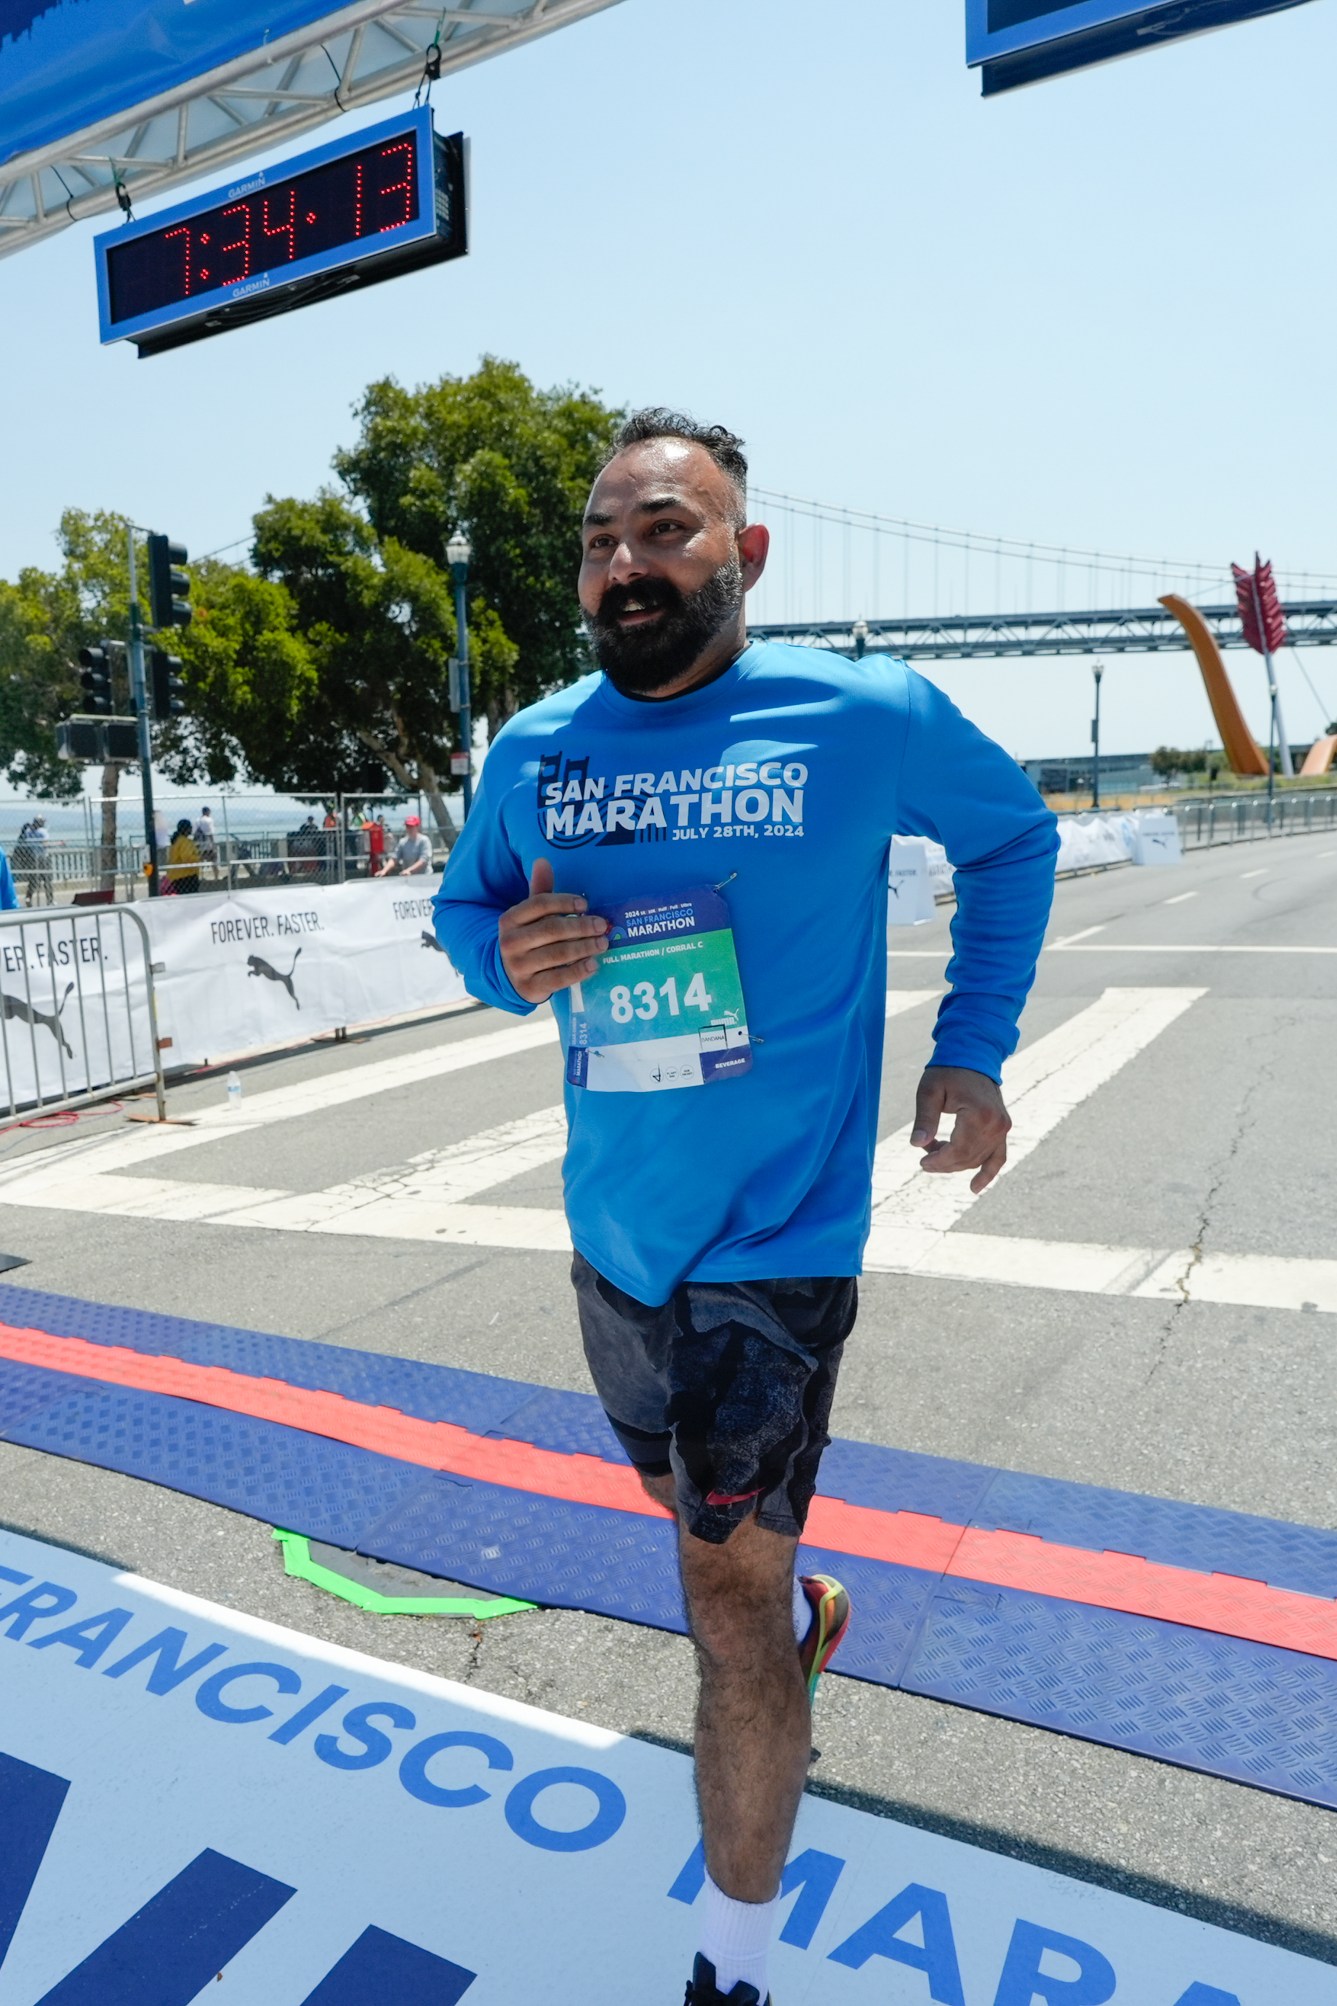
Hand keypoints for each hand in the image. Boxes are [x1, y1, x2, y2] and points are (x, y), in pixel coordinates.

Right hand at [499, 858, 608, 1003]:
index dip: (564, 902)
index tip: (585, 905)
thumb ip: (539, 891)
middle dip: (581, 926)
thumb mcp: (529, 916)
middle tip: (602, 926)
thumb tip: (543, 860)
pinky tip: (593, 965)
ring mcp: (519, 967)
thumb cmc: (527, 939)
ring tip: (603, 944)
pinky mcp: (529, 988)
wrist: (509, 976)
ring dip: (585, 948)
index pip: (539, 904)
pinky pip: (559, 978)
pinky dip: (579, 971)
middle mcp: (511, 942)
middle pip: (552, 929)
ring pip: (558, 954)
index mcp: (510, 920)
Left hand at [910, 1065, 1010, 1193]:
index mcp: (979, 1114)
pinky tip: (974, 1188)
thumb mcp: (929, 1091)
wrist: (972, 1057)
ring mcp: (1002, 1128)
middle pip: (967, 1158)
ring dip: (955, 1162)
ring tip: (936, 1151)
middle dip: (943, 1161)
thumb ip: (924, 1118)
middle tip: (925, 1153)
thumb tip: (917, 1144)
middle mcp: (996, 1124)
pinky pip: (998, 1157)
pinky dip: (988, 1173)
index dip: (938, 1161)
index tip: (921, 1161)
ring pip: (977, 1160)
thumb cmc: (947, 1072)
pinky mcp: (1003, 1129)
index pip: (957, 1151)